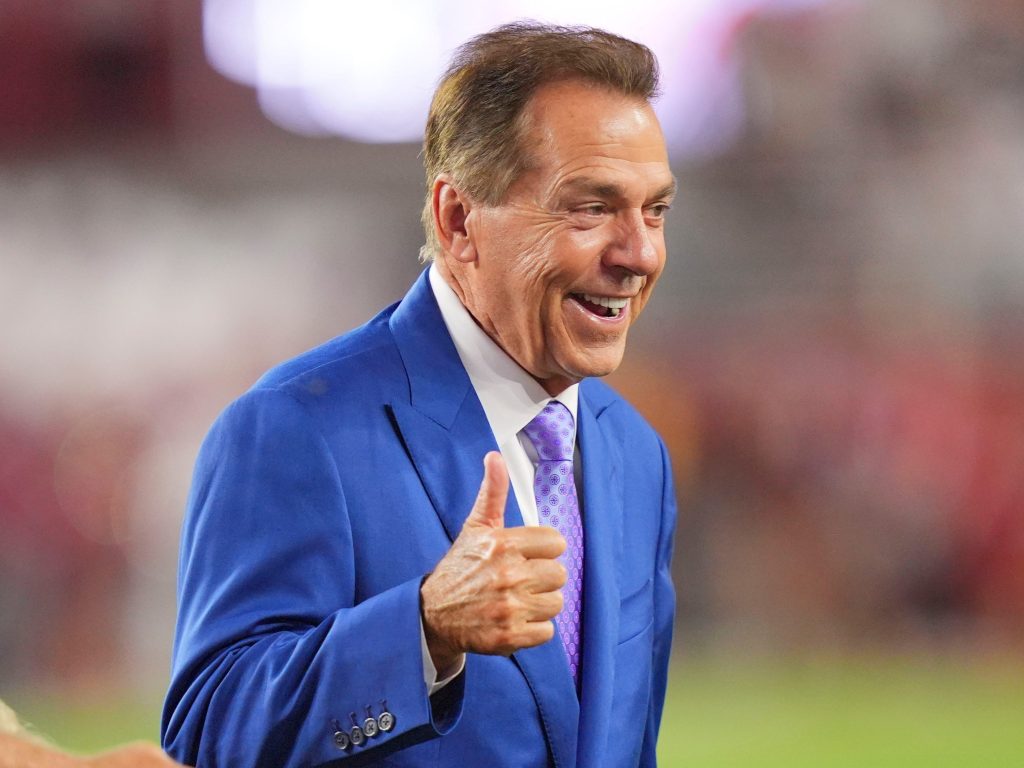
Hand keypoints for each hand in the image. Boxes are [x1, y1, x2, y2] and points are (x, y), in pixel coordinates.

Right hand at [420, 451, 566, 672]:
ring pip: (555, 603)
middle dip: (541, 578)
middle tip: (519, 580)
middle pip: (559, 575)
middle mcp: (509, 575)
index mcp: (503, 544)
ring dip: (539, 604)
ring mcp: (510, 608)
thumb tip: (494, 457)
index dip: (543, 550)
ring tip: (516, 600)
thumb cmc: (460, 568)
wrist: (433, 614)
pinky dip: (533, 630)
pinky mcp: (510, 637)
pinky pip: (547, 632)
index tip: (527, 555)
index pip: (556, 543)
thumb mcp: (475, 527)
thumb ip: (492, 492)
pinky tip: (514, 619)